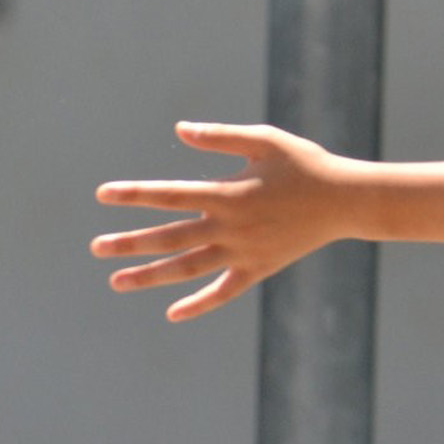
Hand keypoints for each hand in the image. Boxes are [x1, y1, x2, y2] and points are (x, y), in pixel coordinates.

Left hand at [90, 121, 351, 320]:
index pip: (169, 196)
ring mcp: (243, 252)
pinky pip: (224, 292)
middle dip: (130, 243)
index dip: (134, 195)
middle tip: (96, 248)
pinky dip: (199, 304)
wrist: (347, 201)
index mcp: (227, 193)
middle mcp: (230, 227)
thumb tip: (180, 129)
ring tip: (116, 281)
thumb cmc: (305, 165)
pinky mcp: (258, 269)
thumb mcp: (265, 140)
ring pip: (188, 268)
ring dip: (151, 276)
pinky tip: (171, 313)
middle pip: (170, 238)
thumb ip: (221, 135)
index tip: (103, 194)